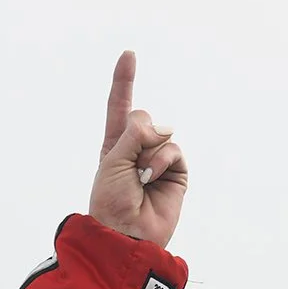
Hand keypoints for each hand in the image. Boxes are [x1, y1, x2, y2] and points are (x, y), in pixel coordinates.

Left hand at [87, 51, 187, 248]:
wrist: (127, 233)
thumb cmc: (111, 201)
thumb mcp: (112, 161)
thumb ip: (134, 133)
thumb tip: (162, 126)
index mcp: (115, 145)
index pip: (119, 107)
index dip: (124, 81)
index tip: (128, 54)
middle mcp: (137, 148)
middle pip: (144, 116)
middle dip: (137, 134)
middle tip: (129, 165)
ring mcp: (158, 158)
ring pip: (161, 132)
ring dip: (149, 152)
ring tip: (141, 178)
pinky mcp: (176, 171)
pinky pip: (173, 148)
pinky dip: (163, 160)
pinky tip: (153, 178)